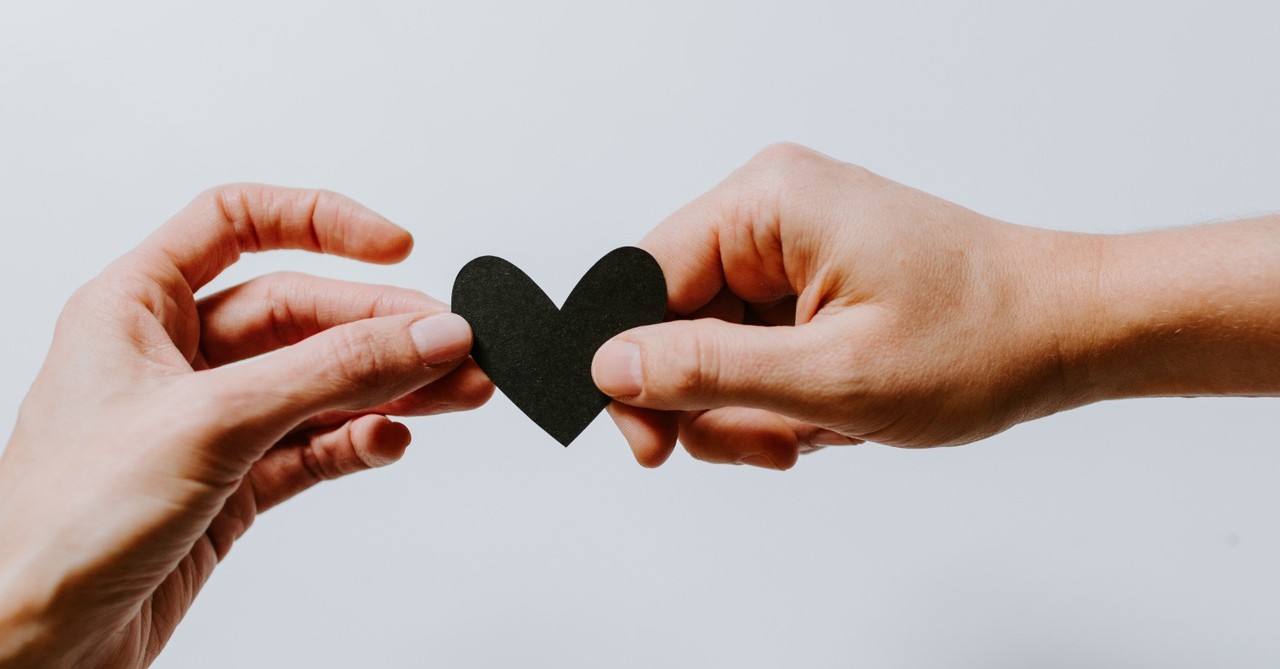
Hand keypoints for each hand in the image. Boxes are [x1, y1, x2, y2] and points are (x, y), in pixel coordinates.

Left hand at [0, 185, 491, 667]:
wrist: (33, 648)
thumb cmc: (61, 526)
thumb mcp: (212, 421)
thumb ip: (331, 372)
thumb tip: (425, 333)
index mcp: (137, 307)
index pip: (237, 222)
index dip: (319, 222)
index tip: (395, 246)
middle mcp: (174, 357)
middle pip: (301, 312)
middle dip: (382, 327)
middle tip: (453, 345)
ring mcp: (208, 422)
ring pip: (319, 382)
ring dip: (390, 386)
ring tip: (457, 391)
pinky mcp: (232, 483)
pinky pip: (314, 445)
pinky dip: (358, 441)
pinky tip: (389, 441)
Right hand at [591, 143, 1279, 468]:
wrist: (1069, 333)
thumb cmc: (981, 339)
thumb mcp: (832, 376)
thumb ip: (708, 372)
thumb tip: (610, 367)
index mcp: (766, 203)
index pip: (640, 282)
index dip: (633, 371)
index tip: (652, 446)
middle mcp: (771, 211)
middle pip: (674, 322)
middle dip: (713, 402)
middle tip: (771, 444)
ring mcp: (792, 247)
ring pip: (713, 349)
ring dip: (755, 409)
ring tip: (820, 428)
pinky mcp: (810, 281)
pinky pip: (754, 351)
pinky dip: (782, 399)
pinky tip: (834, 413)